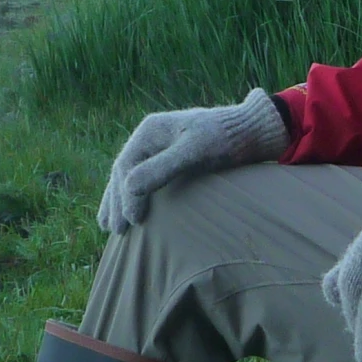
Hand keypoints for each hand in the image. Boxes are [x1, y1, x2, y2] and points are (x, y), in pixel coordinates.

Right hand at [96, 90, 289, 233]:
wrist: (251, 130)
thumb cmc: (225, 139)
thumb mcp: (195, 152)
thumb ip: (162, 168)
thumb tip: (128, 187)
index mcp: (150, 130)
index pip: (126, 167)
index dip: (125, 196)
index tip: (133, 222)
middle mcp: (150, 138)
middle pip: (123, 173)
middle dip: (117, 202)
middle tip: (116, 231)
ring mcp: (158, 148)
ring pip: (129, 177)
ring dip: (120, 201)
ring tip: (111, 227)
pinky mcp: (170, 159)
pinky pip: (144, 178)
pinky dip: (134, 196)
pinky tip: (132, 211)